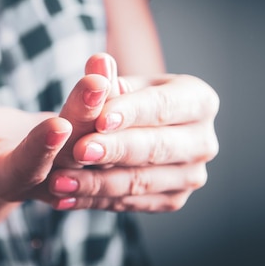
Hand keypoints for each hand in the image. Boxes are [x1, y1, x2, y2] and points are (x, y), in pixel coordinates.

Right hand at [0, 71, 112, 202]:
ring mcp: (80, 165)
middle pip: (73, 149)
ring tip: (103, 66)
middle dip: (84, 116)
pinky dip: (109, 90)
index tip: (58, 125)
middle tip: (96, 86)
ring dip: (105, 98)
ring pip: (97, 132)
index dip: (42, 148)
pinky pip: (106, 119)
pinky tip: (107, 63)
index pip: (30, 167)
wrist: (10, 151)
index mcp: (14, 181)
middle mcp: (53, 178)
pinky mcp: (97, 145)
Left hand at [48, 55, 219, 211]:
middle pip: (156, 147)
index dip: (131, 113)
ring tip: (60, 180)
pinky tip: (67, 197)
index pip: (163, 106)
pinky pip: (132, 203)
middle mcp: (204, 141)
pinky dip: (96, 200)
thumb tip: (97, 62)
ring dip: (97, 183)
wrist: (132, 133)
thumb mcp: (118, 87)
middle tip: (79, 151)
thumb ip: (105, 80)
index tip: (100, 119)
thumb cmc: (127, 102)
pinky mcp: (174, 200)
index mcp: (200, 100)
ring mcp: (192, 175)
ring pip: (141, 181)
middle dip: (115, 150)